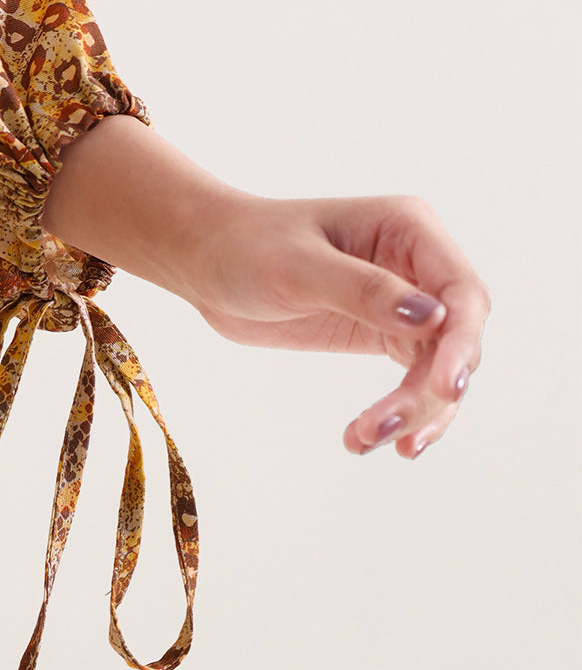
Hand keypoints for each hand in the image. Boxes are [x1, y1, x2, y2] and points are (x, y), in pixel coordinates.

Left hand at [188, 190, 490, 458]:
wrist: (208, 261)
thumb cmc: (247, 247)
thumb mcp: (298, 267)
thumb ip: (365, 291)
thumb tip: (434, 320)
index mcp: (408, 228)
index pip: (461, 292)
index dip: (461, 344)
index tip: (444, 388)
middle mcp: (417, 263)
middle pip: (456, 338)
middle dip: (431, 389)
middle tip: (390, 431)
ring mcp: (404, 302)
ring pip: (438, 367)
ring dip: (414, 411)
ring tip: (365, 441)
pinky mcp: (382, 333)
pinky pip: (413, 379)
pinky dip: (403, 412)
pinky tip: (379, 441)